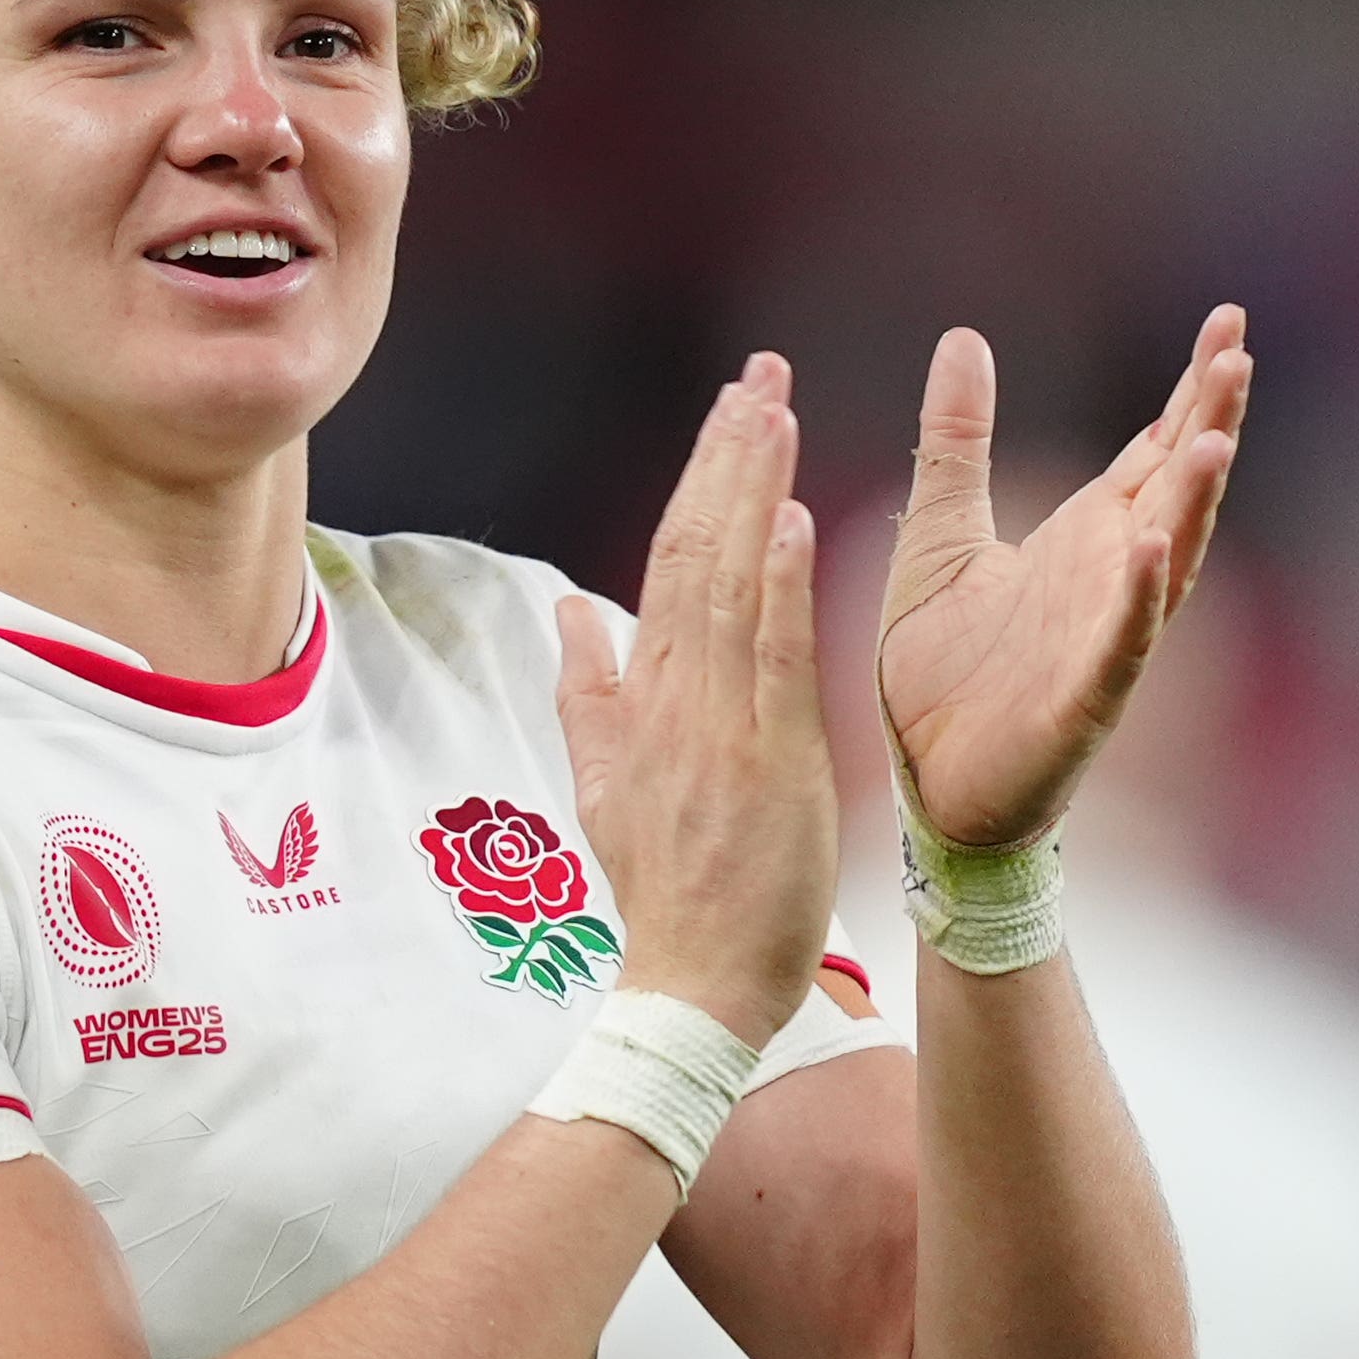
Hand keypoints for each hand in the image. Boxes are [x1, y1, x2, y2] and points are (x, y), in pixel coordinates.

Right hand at [557, 354, 839, 1049]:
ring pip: (729, 583)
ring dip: (751, 490)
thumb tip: (568, 609)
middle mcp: (674, 696)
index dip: (699, 479)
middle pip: (695, 550)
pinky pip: (769, 656)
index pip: (669, 561)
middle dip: (727, 456)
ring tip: (772, 408)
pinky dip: (776, 584)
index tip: (730, 408)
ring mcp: (718, 723)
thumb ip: (589, 691)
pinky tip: (789, 517)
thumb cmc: (665, 892)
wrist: (689, 985)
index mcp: (644, 697)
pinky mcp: (766, 758)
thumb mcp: (603, 784)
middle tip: (757, 373)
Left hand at [878, 308, 1252, 852]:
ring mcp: (1106, 639)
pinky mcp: (1083, 702)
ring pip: (1168, 558)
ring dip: (1193, 500)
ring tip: (1214, 436)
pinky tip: (1155, 547)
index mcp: (1083, 538)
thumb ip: (956, 441)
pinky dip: (1139, 599)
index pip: (1152, 448)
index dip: (1192, 388)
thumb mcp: (939, 531)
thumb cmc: (941, 669)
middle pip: (1177, 486)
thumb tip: (964, 337)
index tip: (1228, 321)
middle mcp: (1111, 579)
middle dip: (1210, 419)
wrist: (923, 785)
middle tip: (1237, 349)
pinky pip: (1121, 645)